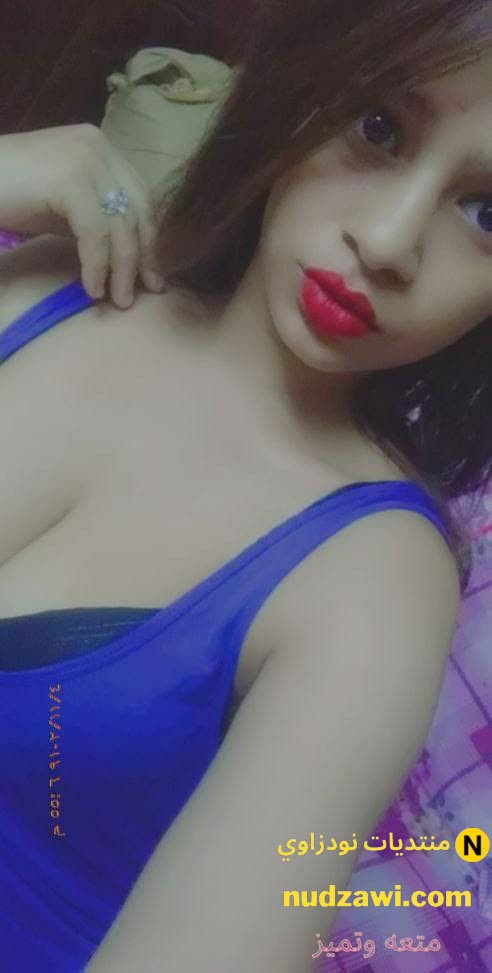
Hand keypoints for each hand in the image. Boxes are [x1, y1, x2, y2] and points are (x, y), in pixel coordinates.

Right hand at [0, 124, 166, 307]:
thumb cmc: (8, 196)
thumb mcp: (63, 207)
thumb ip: (97, 220)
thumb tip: (130, 259)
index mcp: (100, 147)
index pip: (141, 197)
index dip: (150, 239)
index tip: (152, 277)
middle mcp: (97, 145)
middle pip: (137, 210)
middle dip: (143, 256)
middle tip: (146, 292)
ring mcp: (84, 158)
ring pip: (120, 225)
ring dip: (122, 269)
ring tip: (117, 300)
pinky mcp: (68, 178)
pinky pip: (95, 232)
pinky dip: (97, 265)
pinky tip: (91, 288)